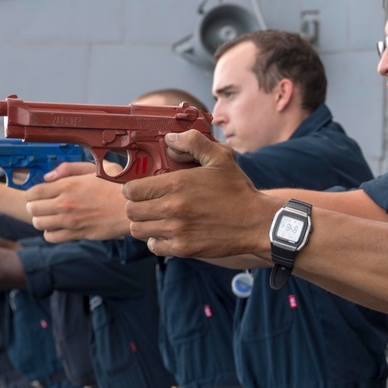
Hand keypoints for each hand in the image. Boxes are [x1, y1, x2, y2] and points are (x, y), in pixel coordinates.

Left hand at [24, 161, 128, 241]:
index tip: (40, 194)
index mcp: (68, 185)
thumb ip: (70, 168)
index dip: (33, 193)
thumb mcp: (98, 168)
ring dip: (42, 219)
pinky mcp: (78, 234)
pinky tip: (60, 227)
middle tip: (45, 205)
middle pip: (32, 208)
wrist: (135, 208)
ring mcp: (70, 221)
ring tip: (52, 216)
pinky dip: (51, 233)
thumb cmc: (119, 186)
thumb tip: (48, 177)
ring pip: (39, 223)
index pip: (33, 192)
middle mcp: (65, 203)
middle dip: (35, 206)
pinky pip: (51, 237)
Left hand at [123, 130, 275, 258]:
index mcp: (176, 184)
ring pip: (139, 230)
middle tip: (151, 203)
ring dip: (145, 223)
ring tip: (158, 218)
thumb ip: (193, 142)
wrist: (256, 222)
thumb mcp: (221, 157)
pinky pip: (154, 246)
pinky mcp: (183, 248)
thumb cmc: (238, 190)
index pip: (131, 190)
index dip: (134, 188)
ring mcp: (176, 230)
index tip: (144, 188)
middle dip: (138, 205)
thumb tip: (170, 139)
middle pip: (131, 211)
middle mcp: (172, 208)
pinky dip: (158, 240)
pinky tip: (170, 232)